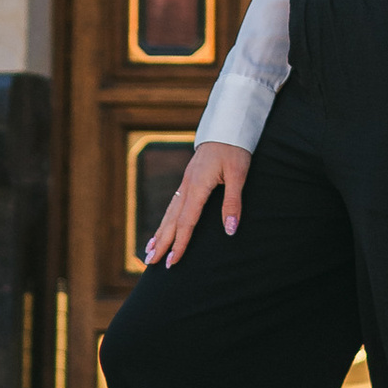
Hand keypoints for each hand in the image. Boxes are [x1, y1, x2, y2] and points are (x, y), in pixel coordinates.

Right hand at [145, 142, 248, 265]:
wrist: (227, 125)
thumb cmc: (234, 149)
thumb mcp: (239, 174)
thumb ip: (233, 202)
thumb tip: (230, 230)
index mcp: (197, 186)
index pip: (186, 222)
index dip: (180, 243)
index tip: (172, 262)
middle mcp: (187, 186)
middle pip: (172, 219)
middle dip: (161, 242)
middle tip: (150, 262)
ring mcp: (186, 182)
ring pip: (169, 212)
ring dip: (159, 232)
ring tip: (149, 249)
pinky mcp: (189, 179)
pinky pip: (173, 203)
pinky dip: (166, 219)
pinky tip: (163, 226)